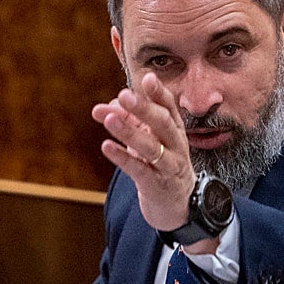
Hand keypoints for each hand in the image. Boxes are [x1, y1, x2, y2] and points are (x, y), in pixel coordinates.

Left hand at [92, 73, 196, 231]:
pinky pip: (139, 170)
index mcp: (174, 130)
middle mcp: (175, 146)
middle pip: (163, 123)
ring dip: (129, 132)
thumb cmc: (161, 166)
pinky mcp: (156, 186)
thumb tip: (105, 106)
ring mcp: (168, 166)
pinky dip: (122, 158)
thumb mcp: (147, 140)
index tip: (147, 77)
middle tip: (125, 95)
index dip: (159, 93)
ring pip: (151, 147)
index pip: (170, 108)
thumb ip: (127, 121)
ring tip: (109, 119)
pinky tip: (106, 147)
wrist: (178, 207)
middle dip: (144, 108)